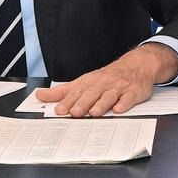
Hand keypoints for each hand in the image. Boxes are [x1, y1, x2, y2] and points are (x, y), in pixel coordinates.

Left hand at [34, 43, 177, 116]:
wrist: (136, 65)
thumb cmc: (106, 77)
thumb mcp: (83, 82)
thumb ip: (62, 91)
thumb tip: (41, 95)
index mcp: (89, 82)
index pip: (77, 92)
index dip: (67, 101)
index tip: (59, 110)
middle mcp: (103, 84)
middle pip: (91, 94)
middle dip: (82, 103)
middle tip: (74, 113)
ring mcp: (118, 87)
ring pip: (109, 95)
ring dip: (101, 104)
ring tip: (94, 112)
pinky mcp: (133, 92)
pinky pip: (128, 98)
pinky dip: (124, 103)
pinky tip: (119, 109)